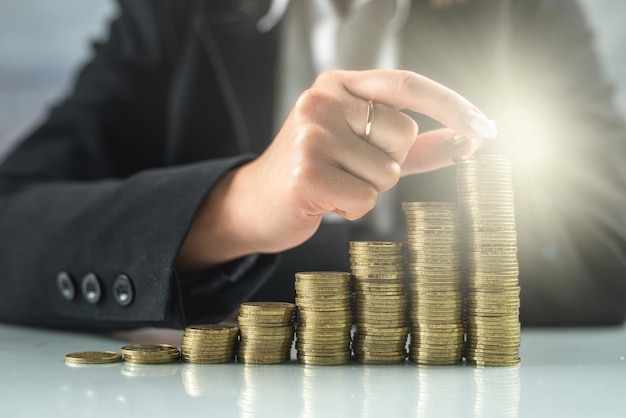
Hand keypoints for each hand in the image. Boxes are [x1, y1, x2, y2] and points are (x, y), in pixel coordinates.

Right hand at [177, 70, 495, 271]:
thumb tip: (467, 142)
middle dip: (388, 164)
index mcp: (338, 84)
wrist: (254, 204)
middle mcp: (322, 100)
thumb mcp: (362, 149)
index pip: (407, 84)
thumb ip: (413, 145)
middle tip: (349, 170)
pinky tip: (324, 201)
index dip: (451, 106)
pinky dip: (352, 209)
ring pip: (387, 172)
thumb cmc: (313, 173)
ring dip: (368, 189)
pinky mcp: (306, 172)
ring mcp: (311, 134)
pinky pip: (366, 199)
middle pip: (402, 135)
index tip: (485, 130)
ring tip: (333, 185)